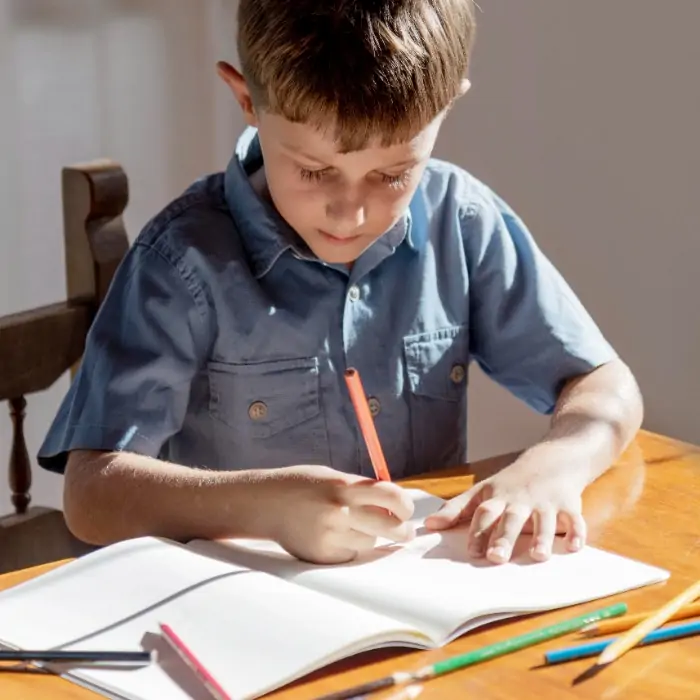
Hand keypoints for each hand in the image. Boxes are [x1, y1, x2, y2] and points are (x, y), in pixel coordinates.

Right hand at [261, 465, 414, 563]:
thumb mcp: (333, 477)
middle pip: (390, 526)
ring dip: (370, 536)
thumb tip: (395, 504)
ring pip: (371, 542)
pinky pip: (350, 555)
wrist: (264, 503)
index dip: (405, 505)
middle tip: (404, 530)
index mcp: (344, 486)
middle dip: (402, 529)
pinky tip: (334, 536)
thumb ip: (362, 489)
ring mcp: (330, 536)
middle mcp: (339, 511)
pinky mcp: (322, 555)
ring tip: (352, 526)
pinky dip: (350, 547)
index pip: (391, 497)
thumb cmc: (303, 485)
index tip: (406, 509)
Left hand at [424, 463, 586, 564]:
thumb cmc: (512, 481)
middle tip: (496, 557)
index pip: (485, 513)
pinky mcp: (569, 505)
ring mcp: (546, 502)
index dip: (478, 531)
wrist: (552, 458)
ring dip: (542, 538)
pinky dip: (577, 533)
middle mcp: (521, 500)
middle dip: (504, 537)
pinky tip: (575, 546)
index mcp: (498, 497)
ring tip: (538, 556)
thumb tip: (428, 526)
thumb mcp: (483, 490)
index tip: (472, 551)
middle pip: (512, 519)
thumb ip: (457, 509)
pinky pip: (575, 519)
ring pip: (544, 521)